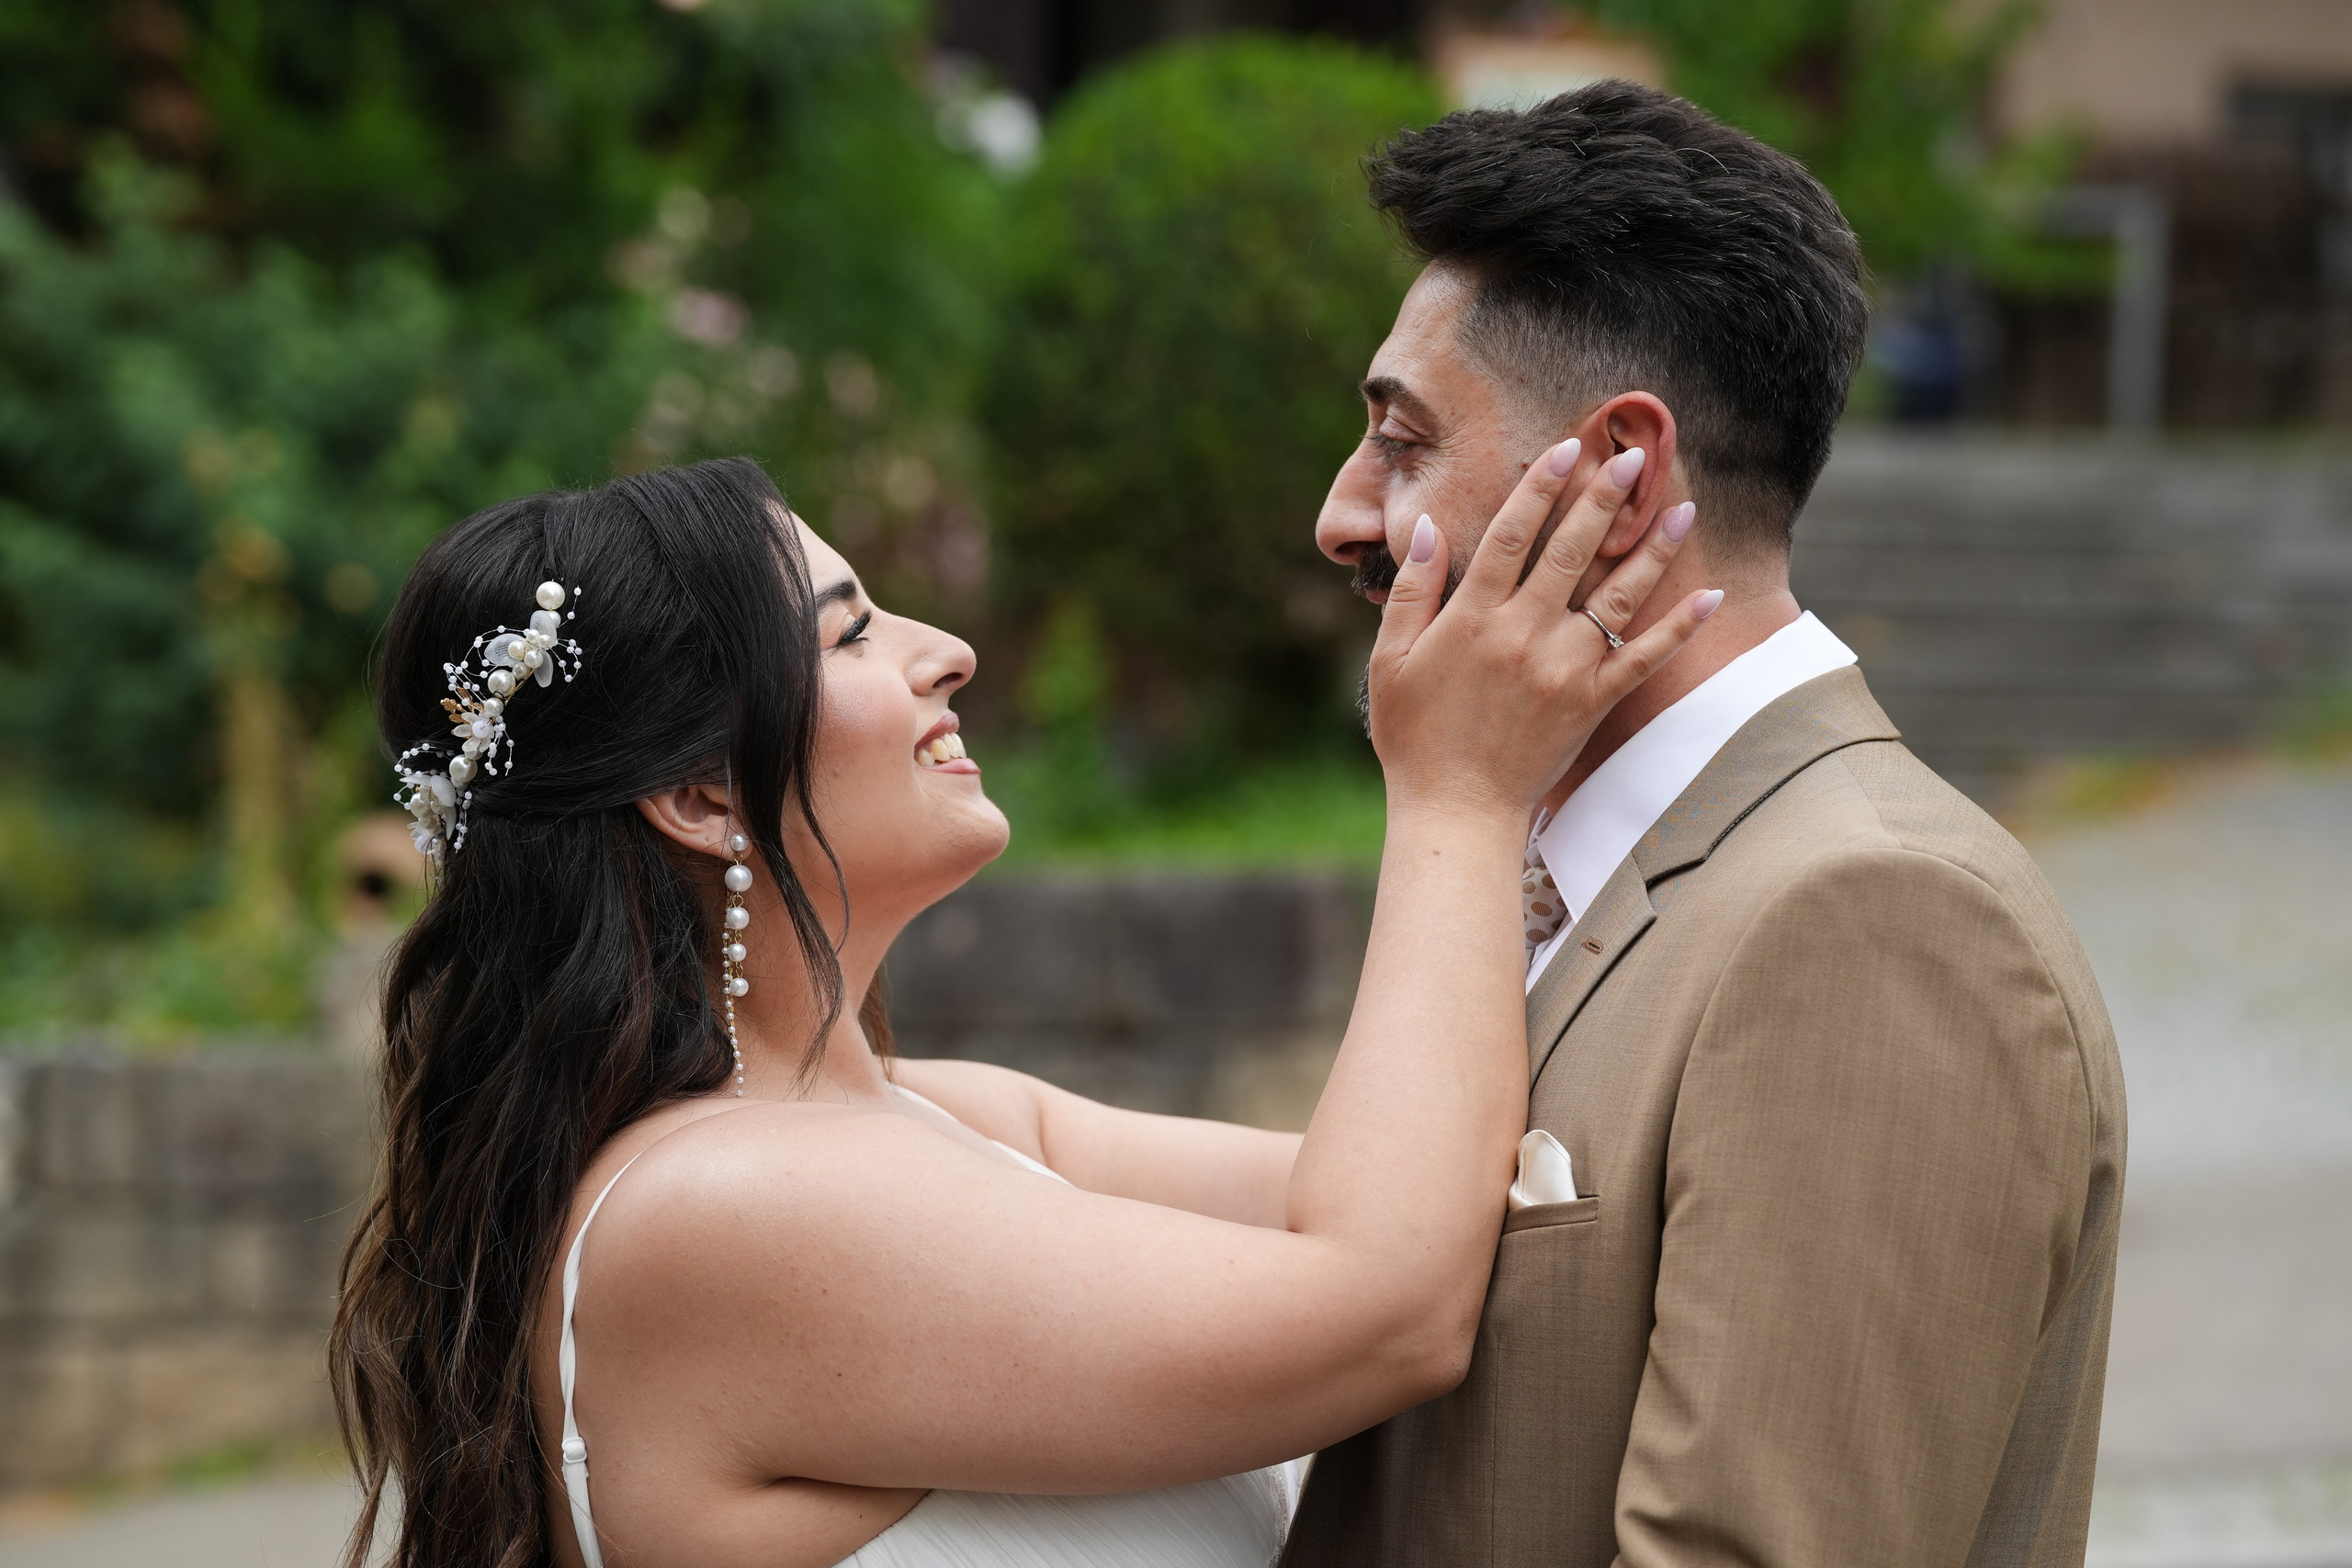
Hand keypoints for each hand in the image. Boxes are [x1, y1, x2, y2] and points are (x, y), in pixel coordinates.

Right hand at [1367, 441, 1718, 819]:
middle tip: (1635, 457)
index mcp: (1472, 618)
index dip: (1540, 488)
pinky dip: (1679, 627)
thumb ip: (1411, 590)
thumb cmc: (1414, 736)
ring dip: (1653, 549)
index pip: (1511, 535)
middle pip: (1572, 551)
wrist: (1456, 809)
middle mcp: (1524, 634)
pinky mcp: (1593, 703)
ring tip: (1681, 508)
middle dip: (1605, 498)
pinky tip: (1709, 596)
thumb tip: (1427, 526)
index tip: (1566, 450)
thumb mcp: (1390, 659)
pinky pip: (1645, 658)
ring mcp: (1564, 669)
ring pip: (1618, 596)